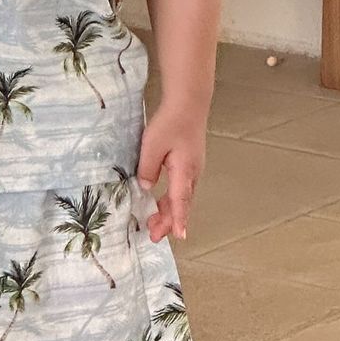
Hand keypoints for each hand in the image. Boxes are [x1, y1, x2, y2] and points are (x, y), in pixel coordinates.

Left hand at [137, 100, 207, 244]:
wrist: (188, 103)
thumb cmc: (171, 122)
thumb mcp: (152, 145)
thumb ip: (148, 168)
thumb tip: (146, 188)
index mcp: (185, 171)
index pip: (180, 201)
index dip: (177, 220)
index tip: (178, 236)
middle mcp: (192, 173)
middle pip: (182, 203)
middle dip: (169, 221)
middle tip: (153, 235)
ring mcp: (193, 168)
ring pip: (182, 197)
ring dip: (169, 211)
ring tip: (155, 224)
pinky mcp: (189, 163)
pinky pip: (181, 188)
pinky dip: (171, 199)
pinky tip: (161, 202)